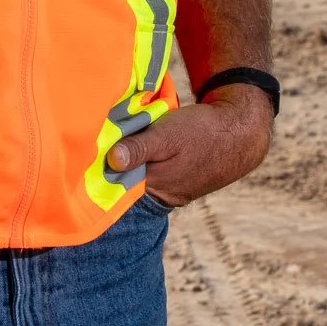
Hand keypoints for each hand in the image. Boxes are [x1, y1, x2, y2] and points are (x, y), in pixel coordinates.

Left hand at [106, 88, 272, 207]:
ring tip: (123, 136)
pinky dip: (148, 159)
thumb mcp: (167, 134)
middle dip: (115, 162)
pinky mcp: (180, 181)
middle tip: (103, 137)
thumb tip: (112, 160)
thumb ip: (139, 148)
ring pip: (141, 175)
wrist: (240, 133)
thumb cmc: (201, 132)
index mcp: (154, 185)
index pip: (115, 182)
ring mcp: (172, 189)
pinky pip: (155, 172)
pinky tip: (145, 143)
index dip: (100, 166)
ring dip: (132, 158)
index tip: (86, 150)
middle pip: (127, 180)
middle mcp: (161, 193)